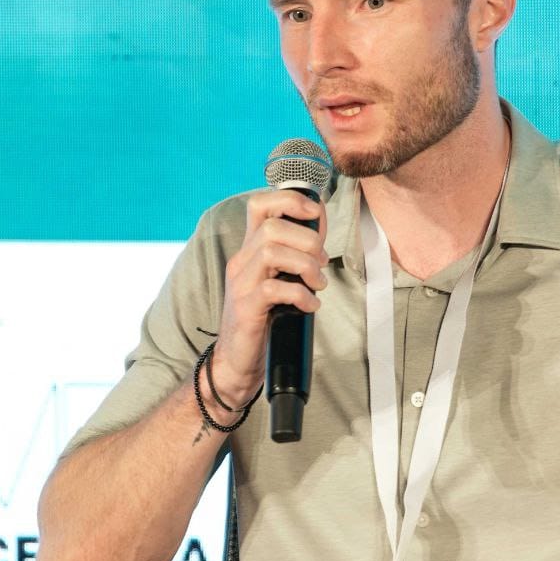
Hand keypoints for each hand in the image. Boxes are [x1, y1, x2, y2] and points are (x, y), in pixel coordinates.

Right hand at [209, 189, 327, 408]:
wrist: (238, 361)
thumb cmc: (265, 318)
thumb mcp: (279, 279)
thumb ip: (294, 255)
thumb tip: (320, 230)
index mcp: (250, 249)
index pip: (260, 205)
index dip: (290, 200)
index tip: (316, 214)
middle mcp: (241, 261)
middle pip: (272, 227)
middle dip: (307, 240)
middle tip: (321, 264)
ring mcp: (240, 284)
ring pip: (271, 252)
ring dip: (305, 265)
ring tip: (318, 284)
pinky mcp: (245, 309)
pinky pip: (273, 289)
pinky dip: (300, 294)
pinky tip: (310, 305)